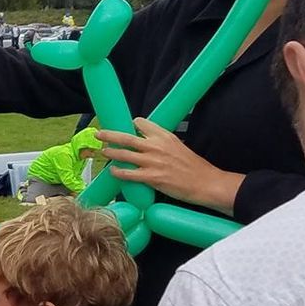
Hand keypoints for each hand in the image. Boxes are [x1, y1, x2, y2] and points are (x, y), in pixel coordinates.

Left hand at [97, 119, 243, 213]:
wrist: (205, 182)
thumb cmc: (193, 167)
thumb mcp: (178, 145)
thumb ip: (161, 142)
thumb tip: (146, 143)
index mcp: (164, 136)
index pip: (142, 123)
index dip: (131, 125)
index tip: (124, 126)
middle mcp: (157, 146)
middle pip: (127, 137)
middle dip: (110, 135)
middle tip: (99, 134)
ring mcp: (153, 162)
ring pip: (124, 155)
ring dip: (111, 153)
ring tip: (104, 152)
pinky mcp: (152, 178)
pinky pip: (129, 174)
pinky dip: (118, 172)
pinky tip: (113, 172)